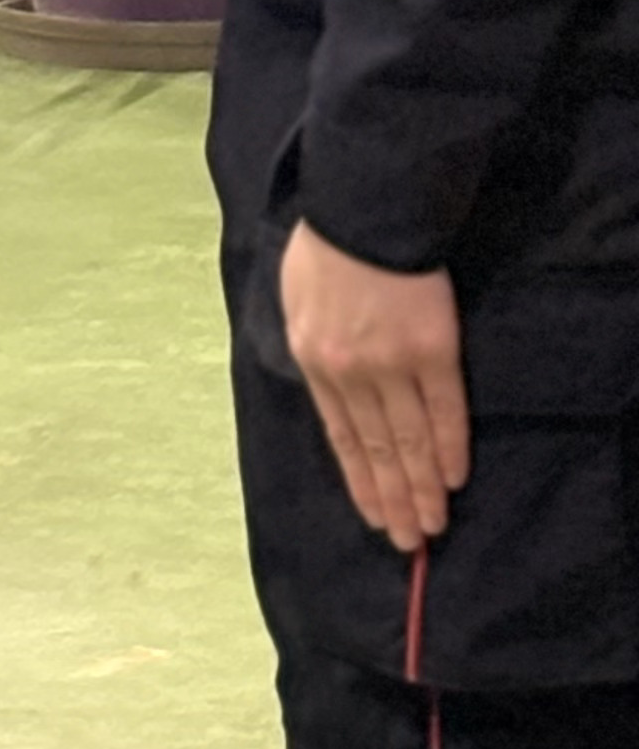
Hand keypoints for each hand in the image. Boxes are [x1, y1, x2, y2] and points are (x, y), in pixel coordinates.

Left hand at [281, 221, 470, 554]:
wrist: (366, 209)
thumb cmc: (327, 244)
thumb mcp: (294, 297)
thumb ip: (308, 343)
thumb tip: (320, 382)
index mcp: (313, 361)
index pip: (338, 435)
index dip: (358, 479)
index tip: (372, 513)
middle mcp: (351, 374)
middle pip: (374, 448)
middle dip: (392, 497)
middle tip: (405, 539)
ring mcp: (393, 365)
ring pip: (409, 440)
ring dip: (422, 486)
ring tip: (431, 523)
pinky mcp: (434, 352)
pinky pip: (445, 411)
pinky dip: (450, 447)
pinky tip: (454, 477)